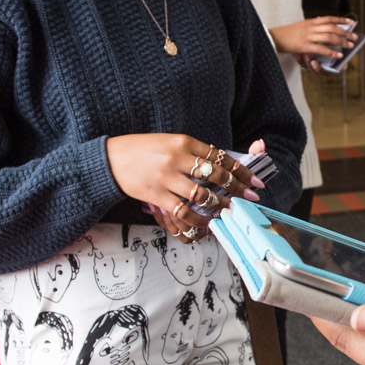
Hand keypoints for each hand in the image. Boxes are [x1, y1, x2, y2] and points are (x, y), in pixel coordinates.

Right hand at [107, 134, 260, 240]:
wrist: (111, 159)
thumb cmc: (143, 150)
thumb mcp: (170, 143)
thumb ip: (193, 153)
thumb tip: (220, 166)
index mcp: (183, 141)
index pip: (219, 156)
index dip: (240, 169)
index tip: (254, 180)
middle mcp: (177, 157)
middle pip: (215, 174)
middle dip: (237, 188)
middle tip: (249, 198)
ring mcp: (166, 177)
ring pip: (202, 195)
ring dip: (219, 206)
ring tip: (228, 212)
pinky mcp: (157, 195)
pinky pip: (183, 211)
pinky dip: (197, 220)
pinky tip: (205, 224)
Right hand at [272, 17, 356, 60]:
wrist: (274, 37)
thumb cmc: (287, 34)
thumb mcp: (301, 26)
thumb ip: (312, 28)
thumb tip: (325, 31)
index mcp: (310, 21)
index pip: (329, 18)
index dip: (341, 19)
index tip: (351, 22)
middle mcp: (310, 27)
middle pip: (332, 27)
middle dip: (345, 32)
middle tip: (354, 36)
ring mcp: (308, 36)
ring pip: (329, 37)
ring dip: (341, 41)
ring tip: (350, 46)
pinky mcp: (304, 46)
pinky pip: (321, 48)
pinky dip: (331, 52)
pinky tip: (338, 55)